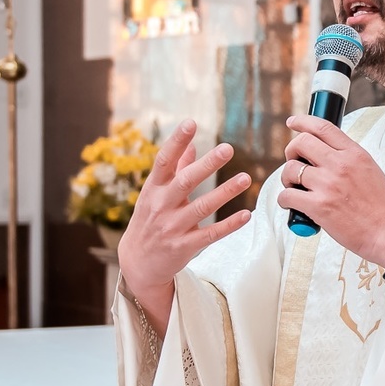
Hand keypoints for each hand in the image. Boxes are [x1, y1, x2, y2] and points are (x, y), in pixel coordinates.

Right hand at [118, 121, 251, 329]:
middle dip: (206, 165)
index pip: (164, 161)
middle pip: (185, 182)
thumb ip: (175, 168)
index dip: (176, 142)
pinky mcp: (184, 246)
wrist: (137, 263)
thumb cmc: (150, 220)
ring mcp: (172, 227)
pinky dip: (229, 225)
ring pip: (202, 207)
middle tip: (228, 148)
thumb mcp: (155, 193)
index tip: (191, 123)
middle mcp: (161, 206)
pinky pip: (210, 234)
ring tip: (247, 178)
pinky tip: (246, 214)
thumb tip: (190, 142)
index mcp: (153, 189)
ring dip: (225, 192)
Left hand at [280, 116, 384, 264]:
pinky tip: (292, 204)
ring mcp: (328, 185)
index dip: (303, 122)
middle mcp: (340, 165)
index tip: (293, 123)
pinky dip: (285, 200)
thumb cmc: (381, 207)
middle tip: (295, 164)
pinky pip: (287, 195)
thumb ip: (349, 159)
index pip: (323, 127)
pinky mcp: (319, 206)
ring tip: (295, 188)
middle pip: (301, 143)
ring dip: (287, 178)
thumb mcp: (370, 170)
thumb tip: (325, 155)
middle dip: (291, 151)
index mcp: (354, 154)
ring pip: (291, 169)